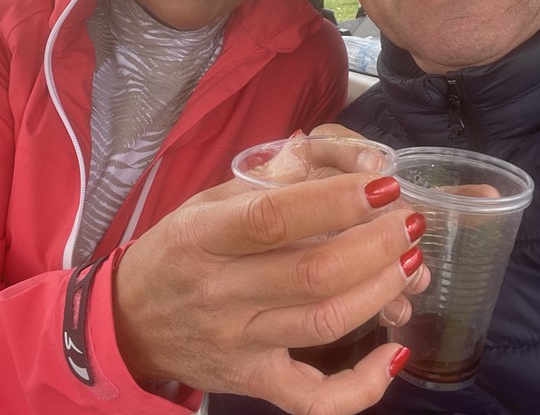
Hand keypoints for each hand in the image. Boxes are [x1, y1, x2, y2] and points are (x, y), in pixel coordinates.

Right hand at [113, 161, 427, 414]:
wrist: (130, 323)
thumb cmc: (176, 251)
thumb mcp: (205, 203)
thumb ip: (263, 181)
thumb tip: (320, 150)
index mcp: (202, 237)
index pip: (274, 218)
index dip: (335, 201)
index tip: (383, 185)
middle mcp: (219, 293)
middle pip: (313, 273)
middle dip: (376, 244)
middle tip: (409, 221)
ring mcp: (238, 344)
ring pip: (324, 323)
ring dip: (379, 291)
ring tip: (410, 262)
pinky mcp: (253, 382)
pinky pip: (314, 399)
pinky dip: (363, 385)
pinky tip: (395, 353)